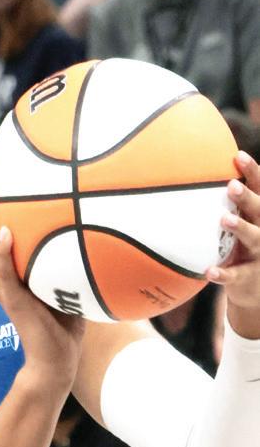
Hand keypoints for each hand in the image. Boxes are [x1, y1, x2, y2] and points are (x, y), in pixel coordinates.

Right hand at [0, 156, 84, 390]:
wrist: (57, 358)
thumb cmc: (63, 317)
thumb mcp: (65, 276)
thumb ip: (67, 250)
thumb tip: (94, 217)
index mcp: (9, 264)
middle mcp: (1, 271)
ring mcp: (5, 286)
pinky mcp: (14, 302)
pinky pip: (6, 275)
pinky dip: (3, 254)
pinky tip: (5, 232)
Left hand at [206, 152, 259, 337]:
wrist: (255, 291)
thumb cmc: (241, 251)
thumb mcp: (240, 228)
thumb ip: (228, 208)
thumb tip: (193, 183)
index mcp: (259, 217)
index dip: (253, 173)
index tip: (238, 156)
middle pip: (259, 210)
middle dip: (246, 197)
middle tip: (231, 185)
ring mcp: (258, 254)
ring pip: (253, 238)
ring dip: (239, 227)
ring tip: (223, 219)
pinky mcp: (249, 277)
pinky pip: (235, 275)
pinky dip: (223, 273)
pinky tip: (209, 271)